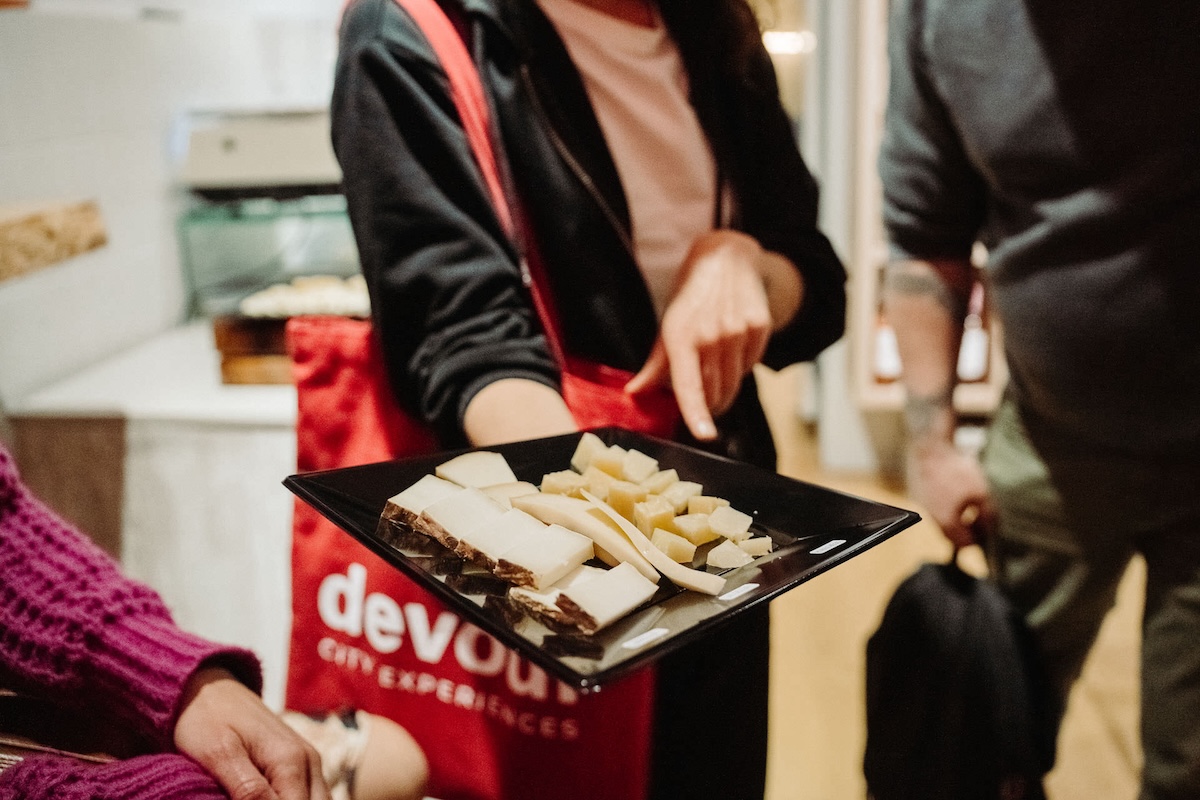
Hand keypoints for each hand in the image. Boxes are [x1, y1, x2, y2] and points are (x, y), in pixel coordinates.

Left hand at [174, 668, 328, 799]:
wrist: (209, 687)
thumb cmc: (207, 719)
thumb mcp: (219, 755)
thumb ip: (248, 790)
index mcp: (291, 760)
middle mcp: (310, 760)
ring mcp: (310, 761)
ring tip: (258, 799)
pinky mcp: (302, 763)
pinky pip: (312, 795)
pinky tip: (271, 799)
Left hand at [626, 230, 775, 440]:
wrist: (726, 256)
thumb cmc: (690, 296)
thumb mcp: (668, 325)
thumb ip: (655, 364)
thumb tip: (634, 392)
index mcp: (681, 336)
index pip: (690, 384)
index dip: (697, 412)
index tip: (704, 434)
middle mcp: (711, 334)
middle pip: (716, 391)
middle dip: (710, 405)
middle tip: (706, 404)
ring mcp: (738, 330)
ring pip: (736, 381)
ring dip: (726, 387)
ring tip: (717, 367)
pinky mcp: (760, 326)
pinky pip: (752, 364)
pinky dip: (743, 364)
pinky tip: (734, 345)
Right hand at [906, 439, 993, 549]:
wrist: (932, 450)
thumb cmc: (956, 472)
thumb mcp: (982, 495)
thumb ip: (988, 517)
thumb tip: (990, 530)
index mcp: (947, 524)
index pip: (965, 545)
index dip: (980, 539)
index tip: (988, 528)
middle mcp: (933, 520)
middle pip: (954, 535)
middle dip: (969, 528)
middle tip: (981, 515)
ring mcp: (925, 508)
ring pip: (946, 521)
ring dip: (959, 516)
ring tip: (970, 500)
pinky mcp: (921, 497)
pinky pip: (938, 508)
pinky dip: (949, 505)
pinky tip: (956, 491)